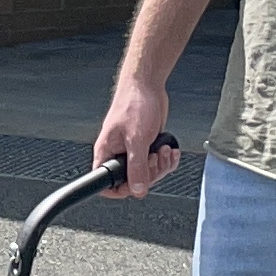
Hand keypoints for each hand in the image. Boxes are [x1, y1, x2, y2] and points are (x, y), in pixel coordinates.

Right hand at [95, 74, 178, 198]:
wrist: (148, 85)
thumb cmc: (134, 104)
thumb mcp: (136, 139)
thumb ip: (137, 167)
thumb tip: (138, 190)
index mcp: (107, 153)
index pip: (106, 183)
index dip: (120, 190)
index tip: (136, 187)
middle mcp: (119, 154)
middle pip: (133, 182)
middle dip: (150, 174)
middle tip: (154, 159)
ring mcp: (135, 151)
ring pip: (149, 173)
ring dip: (161, 165)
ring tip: (163, 151)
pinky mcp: (148, 146)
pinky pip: (158, 163)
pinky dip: (167, 159)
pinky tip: (169, 149)